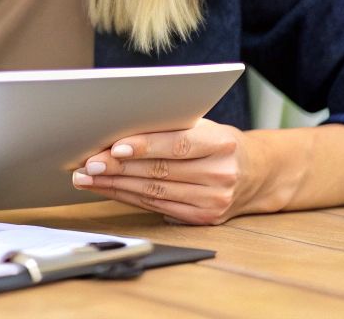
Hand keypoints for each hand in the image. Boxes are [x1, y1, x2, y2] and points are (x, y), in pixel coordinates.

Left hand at [69, 119, 267, 224]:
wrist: (256, 173)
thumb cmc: (218, 143)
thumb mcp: (204, 126)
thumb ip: (170, 126)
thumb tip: (121, 125)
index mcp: (222, 143)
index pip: (177, 145)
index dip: (144, 146)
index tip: (114, 147)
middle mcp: (220, 174)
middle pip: (160, 171)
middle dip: (118, 168)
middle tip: (87, 163)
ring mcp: (213, 200)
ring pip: (154, 192)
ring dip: (115, 185)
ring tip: (87, 177)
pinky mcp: (203, 218)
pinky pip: (157, 207)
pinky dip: (128, 197)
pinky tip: (108, 189)